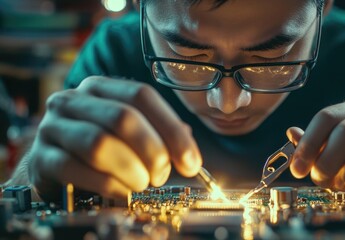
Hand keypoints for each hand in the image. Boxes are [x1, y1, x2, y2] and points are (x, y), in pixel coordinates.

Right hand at [28, 76, 201, 200]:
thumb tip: (189, 153)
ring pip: (99, 143)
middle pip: (123, 117)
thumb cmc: (99, 147)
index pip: (142, 96)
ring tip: (143, 182)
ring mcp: (53, 127)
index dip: (172, 129)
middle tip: (162, 174)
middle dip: (152, 151)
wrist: (53, 164)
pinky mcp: (41, 158)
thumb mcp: (129, 133)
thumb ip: (159, 134)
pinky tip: (123, 191)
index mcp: (101, 88)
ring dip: (130, 168)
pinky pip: (76, 169)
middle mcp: (73, 100)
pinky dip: (108, 184)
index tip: (190, 161)